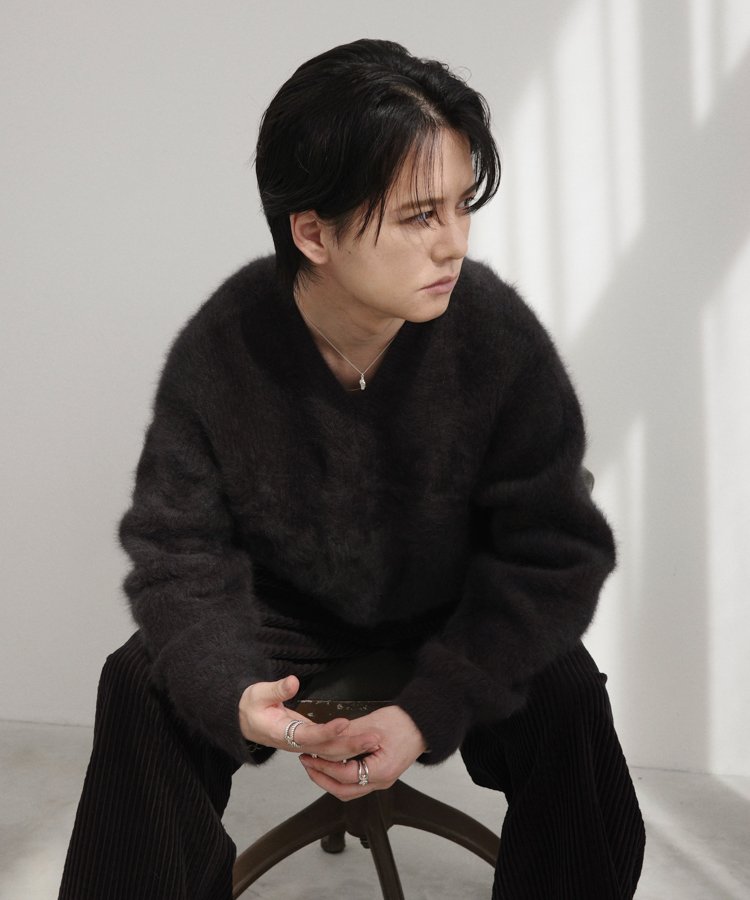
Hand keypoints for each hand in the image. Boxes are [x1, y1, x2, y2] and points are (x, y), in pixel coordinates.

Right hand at [238, 675, 379, 759]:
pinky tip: (361, 742)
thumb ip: (276, 689)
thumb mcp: (258, 694)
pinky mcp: (308, 740)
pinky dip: (345, 746)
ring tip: (374, 740)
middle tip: (373, 738)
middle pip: (326, 750)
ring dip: (353, 747)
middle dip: (350, 744)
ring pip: (330, 751)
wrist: (242, 721)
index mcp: (282, 733)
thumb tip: (293, 682)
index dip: (327, 731)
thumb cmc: (250, 707)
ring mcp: (303, 744)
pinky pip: (329, 748)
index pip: (309, 735)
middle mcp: (296, 743)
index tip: (344, 723)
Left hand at [299, 705, 426, 800]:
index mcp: (381, 772)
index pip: (344, 775)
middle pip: (344, 791)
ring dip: (330, 779)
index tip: (310, 756)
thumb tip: (324, 743)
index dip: (323, 766)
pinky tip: (333, 763)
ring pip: (349, 790)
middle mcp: (382, 782)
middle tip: (307, 764)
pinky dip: (341, 775)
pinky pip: (356, 782)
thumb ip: (346, 737)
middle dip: (322, 778)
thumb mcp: (371, 725)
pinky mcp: (381, 774)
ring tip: (316, 764)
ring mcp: (382, 780)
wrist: (423, 723)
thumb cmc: (404, 723)